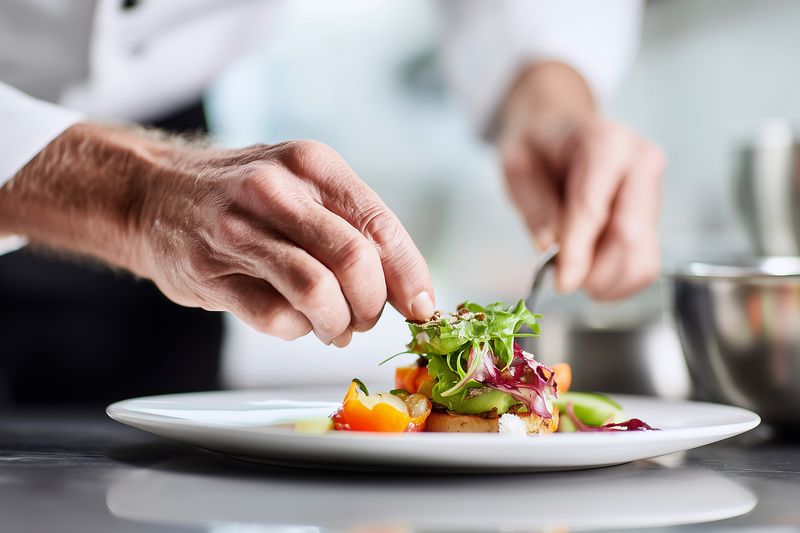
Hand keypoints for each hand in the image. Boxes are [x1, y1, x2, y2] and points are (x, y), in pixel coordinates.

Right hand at [0, 123, 435, 344]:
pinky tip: (293, 319)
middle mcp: (276, 190)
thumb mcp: (301, 186)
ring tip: (335, 327)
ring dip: (339, 324)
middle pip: (356, 261)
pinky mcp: (209, 271)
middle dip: (373, 305)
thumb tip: (411, 290)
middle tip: (367, 317)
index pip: (381, 225)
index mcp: (312, 165)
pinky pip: (275, 317)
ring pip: (318, 293)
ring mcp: (238, 230)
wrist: (153, 193)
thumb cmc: (243, 197)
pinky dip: (297, 330)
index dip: (411, 275)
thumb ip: (353, 227)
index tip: (423, 308)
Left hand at [498, 63, 664, 299]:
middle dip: (593, 270)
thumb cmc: (537, 144)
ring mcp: (653, 190)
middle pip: (628, 236)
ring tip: (574, 275)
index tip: (562, 282)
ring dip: (606, 281)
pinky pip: (645, 263)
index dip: (578, 252)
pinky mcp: (653, 215)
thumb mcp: (517, 167)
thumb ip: (537, 209)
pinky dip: (619, 281)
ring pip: (642, 257)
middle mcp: (641, 163)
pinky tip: (592, 275)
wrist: (559, 127)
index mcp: (606, 142)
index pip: (594, 208)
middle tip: (562, 280)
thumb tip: (552, 252)